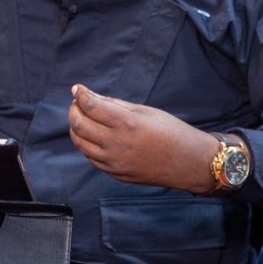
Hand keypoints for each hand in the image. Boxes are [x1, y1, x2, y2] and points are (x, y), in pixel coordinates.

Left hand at [68, 84, 218, 193]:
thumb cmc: (171, 131)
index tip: (77, 89)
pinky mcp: (116, 174)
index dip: (81, 95)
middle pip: (80, 125)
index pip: (91, 107)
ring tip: (81, 118)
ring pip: (81, 144)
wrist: (189, 163)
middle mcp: (117, 145)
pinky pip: (91, 158)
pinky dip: (86, 144)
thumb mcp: (145, 111)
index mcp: (127, 124)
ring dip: (76, 128)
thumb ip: (115, 104)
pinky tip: (92, 136)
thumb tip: (90, 97)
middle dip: (74, 111)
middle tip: (77, 103)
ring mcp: (115, 162)